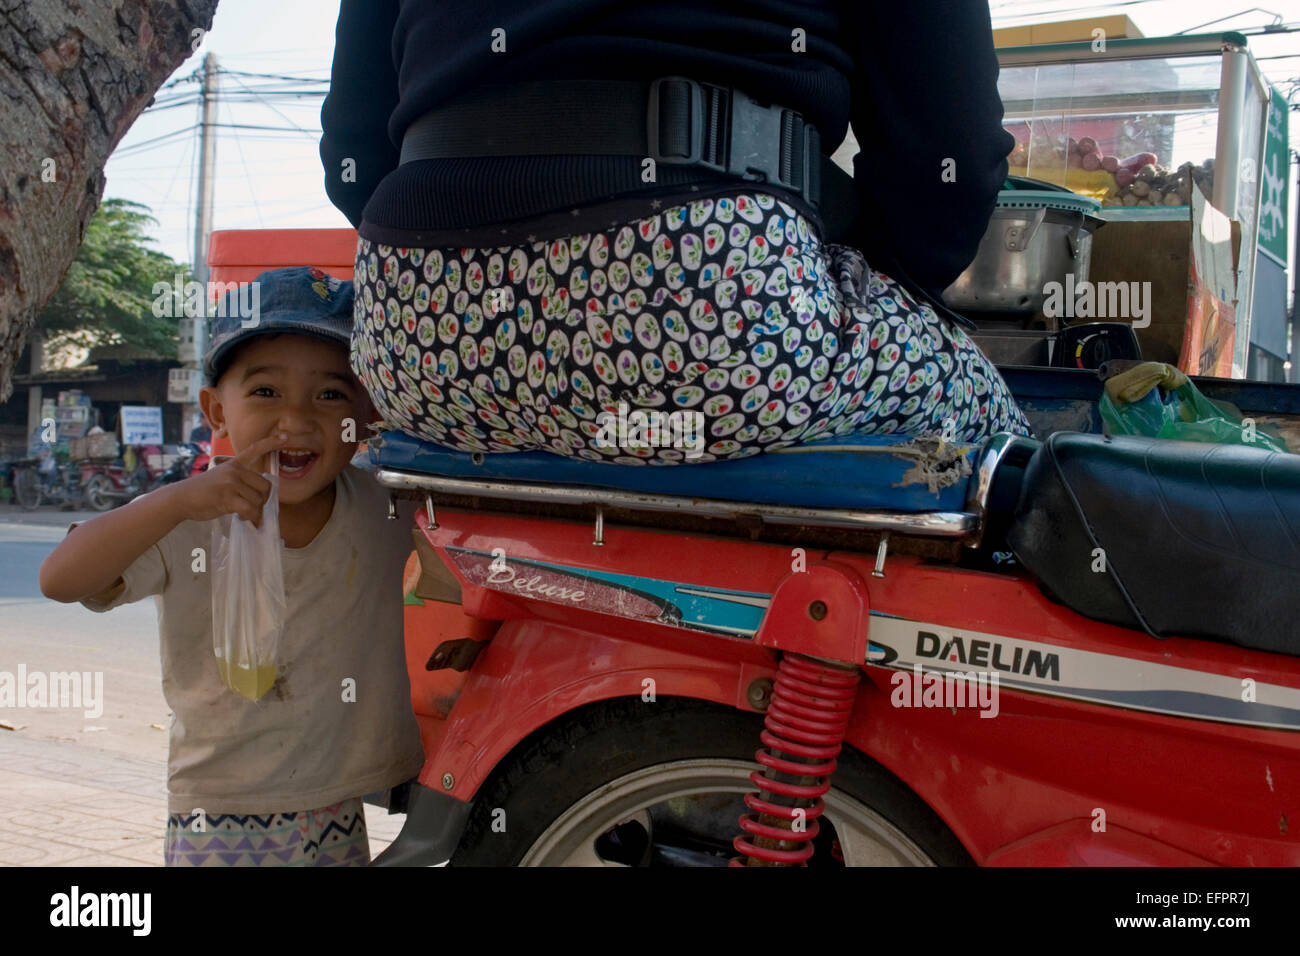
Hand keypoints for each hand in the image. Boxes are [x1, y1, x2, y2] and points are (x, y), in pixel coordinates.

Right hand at [172, 433, 286, 525]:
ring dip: (255, 512)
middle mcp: (234, 470)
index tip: (286, 437)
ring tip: (245, 514)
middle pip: (265, 486)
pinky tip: (245, 520)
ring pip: (258, 500)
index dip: (271, 443)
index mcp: (234, 464)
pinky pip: (250, 510)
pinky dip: (251, 519)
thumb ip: (240, 482)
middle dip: (263, 500)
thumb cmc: (203, 493)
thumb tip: (261, 499)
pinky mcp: (227, 497)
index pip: (254, 449)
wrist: (181, 499)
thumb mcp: (221, 479)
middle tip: (253, 508)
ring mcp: (231, 483)